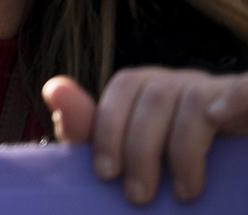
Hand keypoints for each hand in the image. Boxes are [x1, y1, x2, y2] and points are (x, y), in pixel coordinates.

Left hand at [44, 68, 247, 204]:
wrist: (226, 186)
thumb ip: (89, 128)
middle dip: (140, 149)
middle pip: (155, 95)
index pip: (125, 87)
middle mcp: (186, 84)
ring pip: (194, 101)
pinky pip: (245, 90)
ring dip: (183, 150)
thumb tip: (54, 87)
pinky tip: (222, 117)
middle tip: (138, 197)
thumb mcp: (125, 154)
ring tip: (182, 194)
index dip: (109, 127)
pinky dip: (237, 101)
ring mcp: (219, 93)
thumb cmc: (168, 168)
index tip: (106, 174)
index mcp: (152, 90)